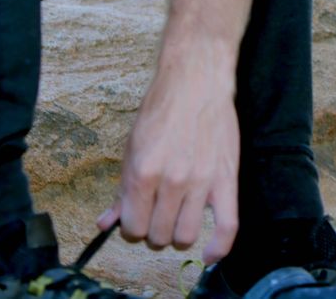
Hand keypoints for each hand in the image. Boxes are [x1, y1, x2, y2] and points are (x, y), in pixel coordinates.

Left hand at [97, 38, 239, 263]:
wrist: (196, 82)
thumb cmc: (162, 109)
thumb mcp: (132, 147)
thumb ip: (122, 189)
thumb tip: (107, 222)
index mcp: (143, 172)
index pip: (132, 227)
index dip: (131, 229)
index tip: (135, 221)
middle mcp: (172, 181)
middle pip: (158, 236)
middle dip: (153, 231)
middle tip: (155, 216)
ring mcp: (201, 182)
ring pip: (186, 236)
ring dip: (177, 236)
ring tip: (176, 221)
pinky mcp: (226, 180)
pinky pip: (227, 227)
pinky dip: (218, 248)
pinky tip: (208, 254)